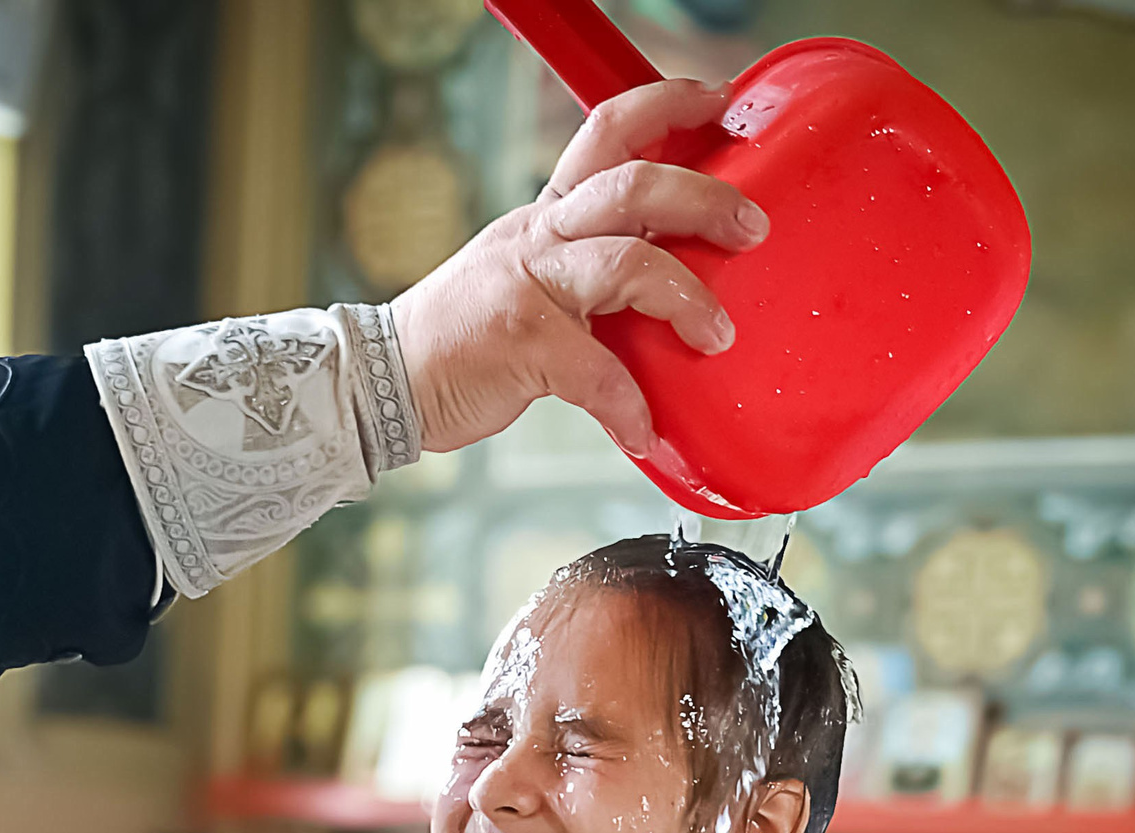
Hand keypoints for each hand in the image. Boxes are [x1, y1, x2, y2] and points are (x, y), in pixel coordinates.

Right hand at [390, 79, 766, 455]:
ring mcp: (529, 289)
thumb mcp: (523, 275)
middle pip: (633, 186)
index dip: (667, 105)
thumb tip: (665, 280)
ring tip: (716, 334)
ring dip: (686, 298)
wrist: (383, 381)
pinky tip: (642, 430)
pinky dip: (627, 406)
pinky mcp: (522, 347)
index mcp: (545, 215)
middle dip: (705, 200)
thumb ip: (586, 269)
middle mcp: (539, 237)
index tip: (717, 99)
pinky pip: (596, 372)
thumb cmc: (462, 337)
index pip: (608, 132)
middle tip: (751, 227)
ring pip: (627, 262)